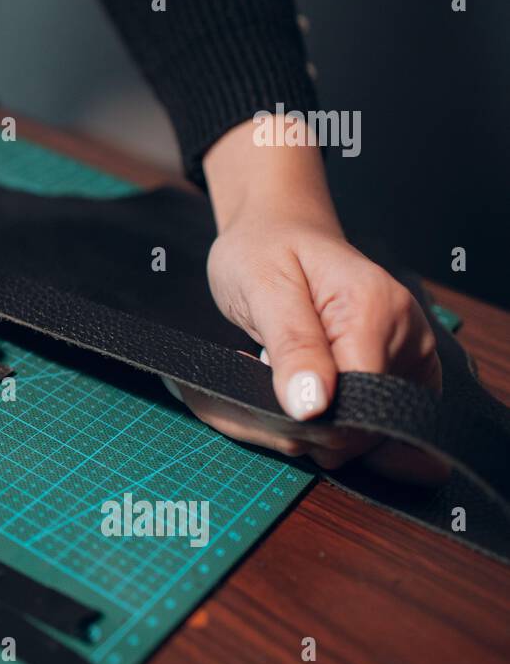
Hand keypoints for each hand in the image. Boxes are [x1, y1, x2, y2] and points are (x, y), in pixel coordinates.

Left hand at [165, 120, 446, 484]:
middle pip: (364, 425)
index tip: (261, 396)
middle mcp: (406, 336)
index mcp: (378, 310)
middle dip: (303, 423)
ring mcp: (408, 357)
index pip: (361, 404)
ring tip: (270, 375)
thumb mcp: (264, 287)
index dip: (311, 420)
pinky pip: (363, 423)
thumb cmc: (265, 249)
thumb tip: (312, 407)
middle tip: (256, 377)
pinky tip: (291, 388)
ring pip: (361, 433)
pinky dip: (321, 419)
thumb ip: (293, 345)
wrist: (276, 230)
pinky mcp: (397, 373)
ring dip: (306, 422)